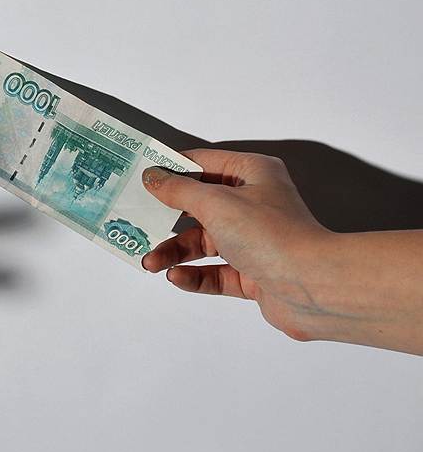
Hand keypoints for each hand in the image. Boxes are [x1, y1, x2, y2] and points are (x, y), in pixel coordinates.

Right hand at [140, 148, 333, 341]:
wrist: (314, 285)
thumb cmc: (270, 234)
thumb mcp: (216, 203)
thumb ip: (179, 191)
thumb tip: (153, 177)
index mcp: (253, 174)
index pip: (204, 165)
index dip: (171, 170)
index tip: (140, 177)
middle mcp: (255, 204)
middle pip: (200, 207)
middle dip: (167, 219)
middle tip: (137, 224)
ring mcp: (254, 240)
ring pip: (203, 243)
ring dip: (174, 252)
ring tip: (150, 263)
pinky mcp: (253, 274)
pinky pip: (215, 272)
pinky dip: (194, 275)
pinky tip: (176, 277)